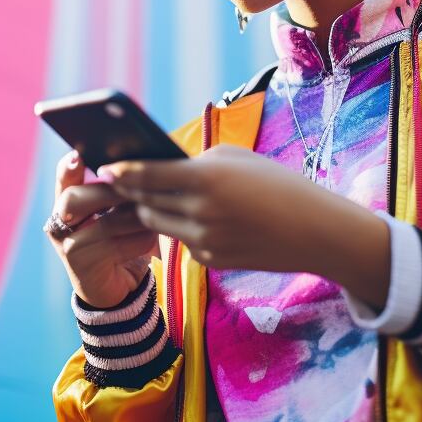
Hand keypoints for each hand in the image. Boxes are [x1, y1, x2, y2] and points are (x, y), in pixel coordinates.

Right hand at [48, 150, 160, 308]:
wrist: (118, 285)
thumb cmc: (122, 238)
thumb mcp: (118, 210)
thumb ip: (119, 190)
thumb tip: (143, 165)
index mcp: (66, 201)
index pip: (63, 179)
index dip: (68, 168)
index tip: (78, 156)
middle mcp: (59, 222)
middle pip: (75, 198)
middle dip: (111, 190)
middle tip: (138, 187)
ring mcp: (67, 245)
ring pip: (105, 222)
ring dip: (136, 217)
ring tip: (157, 212)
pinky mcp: (82, 266)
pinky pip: (117, 246)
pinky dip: (141, 241)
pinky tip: (151, 240)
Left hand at [99, 145, 390, 301]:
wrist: (315, 232)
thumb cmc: (278, 185)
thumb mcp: (237, 159)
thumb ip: (196, 162)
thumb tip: (163, 169)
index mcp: (205, 180)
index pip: (147, 175)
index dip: (122, 171)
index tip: (106, 167)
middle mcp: (199, 213)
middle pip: (144, 203)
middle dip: (132, 193)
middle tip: (119, 182)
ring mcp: (203, 242)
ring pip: (157, 225)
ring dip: (153, 211)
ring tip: (149, 197)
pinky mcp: (210, 262)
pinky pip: (182, 241)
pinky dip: (181, 228)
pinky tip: (192, 218)